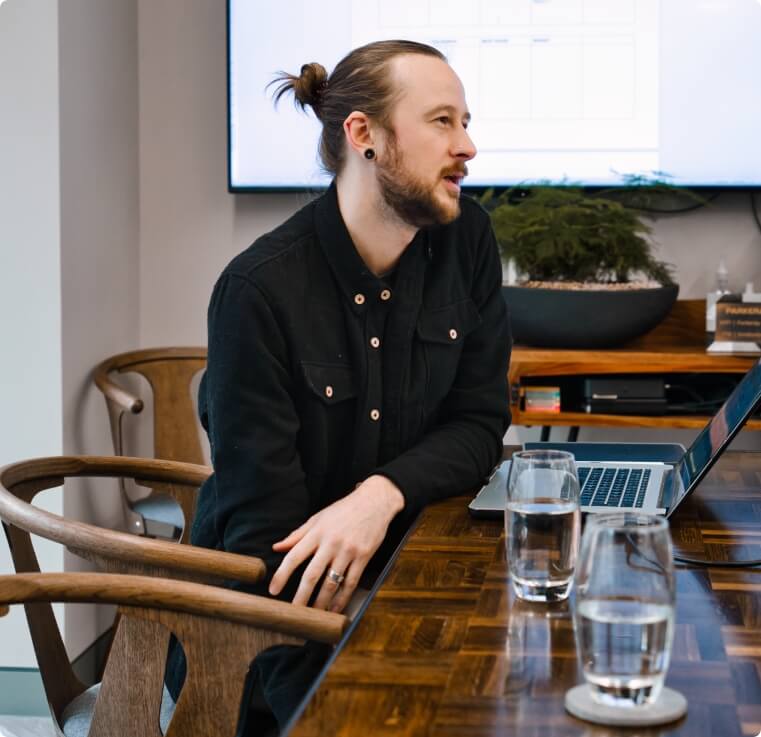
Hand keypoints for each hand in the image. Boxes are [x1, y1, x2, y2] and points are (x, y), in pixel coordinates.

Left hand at [268, 475, 404, 611]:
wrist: (374, 502)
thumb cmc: (344, 510)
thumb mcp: (318, 518)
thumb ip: (298, 534)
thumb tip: (277, 548)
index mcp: (317, 532)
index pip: (294, 556)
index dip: (282, 575)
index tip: (273, 590)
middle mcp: (331, 543)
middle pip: (312, 574)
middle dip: (301, 596)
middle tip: (293, 612)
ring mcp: (348, 551)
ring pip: (332, 582)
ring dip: (321, 601)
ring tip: (314, 614)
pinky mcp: (364, 556)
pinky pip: (351, 582)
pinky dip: (343, 598)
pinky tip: (336, 608)